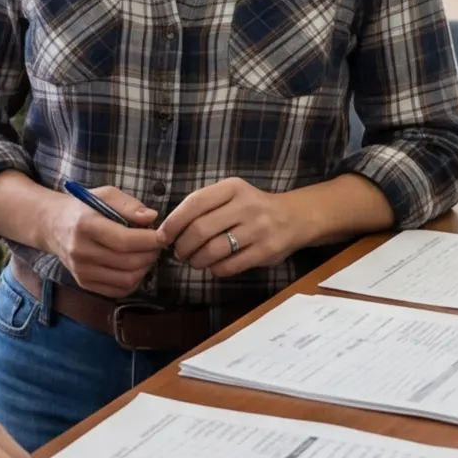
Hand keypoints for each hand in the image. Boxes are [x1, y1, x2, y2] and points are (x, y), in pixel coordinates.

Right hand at [42, 185, 164, 295]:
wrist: (52, 225)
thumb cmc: (84, 207)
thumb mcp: (105, 195)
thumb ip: (129, 205)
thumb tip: (152, 218)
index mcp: (85, 225)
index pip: (124, 240)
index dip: (150, 240)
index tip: (164, 235)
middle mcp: (81, 251)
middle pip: (128, 262)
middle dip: (151, 253)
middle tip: (157, 244)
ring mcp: (81, 271)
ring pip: (126, 279)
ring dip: (145, 268)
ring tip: (146, 254)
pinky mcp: (84, 283)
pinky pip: (119, 290)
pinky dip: (134, 280)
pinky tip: (134, 266)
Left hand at [160, 178, 304, 276]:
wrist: (294, 217)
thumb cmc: (253, 207)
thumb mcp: (231, 195)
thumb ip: (205, 206)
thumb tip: (170, 230)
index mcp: (232, 188)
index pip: (195, 203)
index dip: (174, 222)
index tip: (163, 236)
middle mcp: (246, 205)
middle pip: (201, 229)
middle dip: (183, 246)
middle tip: (179, 253)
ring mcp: (258, 229)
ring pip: (213, 250)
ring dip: (197, 260)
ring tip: (194, 261)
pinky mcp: (266, 251)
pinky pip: (230, 266)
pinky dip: (215, 270)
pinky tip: (213, 267)